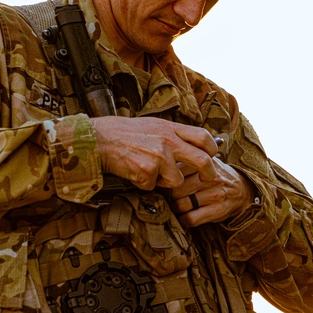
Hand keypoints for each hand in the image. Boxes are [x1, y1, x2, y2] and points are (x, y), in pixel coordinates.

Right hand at [89, 116, 217, 189]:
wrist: (99, 139)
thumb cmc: (122, 132)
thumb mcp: (152, 126)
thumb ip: (170, 134)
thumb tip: (187, 145)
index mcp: (170, 128)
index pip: (202, 137)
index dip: (212, 149)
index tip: (213, 156)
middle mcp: (168, 141)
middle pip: (202, 160)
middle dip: (209, 173)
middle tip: (208, 179)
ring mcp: (159, 157)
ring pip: (177, 180)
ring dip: (164, 181)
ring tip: (148, 170)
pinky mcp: (148, 171)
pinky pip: (153, 186)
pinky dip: (144, 184)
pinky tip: (133, 172)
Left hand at [170, 158, 255, 227]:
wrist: (243, 190)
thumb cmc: (218, 176)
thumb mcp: (207, 161)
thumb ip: (188, 160)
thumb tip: (162, 164)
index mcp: (205, 163)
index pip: (176, 170)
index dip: (166, 178)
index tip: (164, 182)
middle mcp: (210, 178)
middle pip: (175, 189)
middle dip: (168, 195)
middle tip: (166, 197)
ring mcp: (215, 194)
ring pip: (181, 204)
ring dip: (174, 208)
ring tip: (175, 206)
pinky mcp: (218, 210)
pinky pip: (191, 218)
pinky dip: (183, 220)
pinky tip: (184, 217)